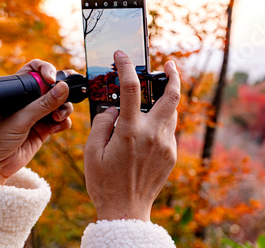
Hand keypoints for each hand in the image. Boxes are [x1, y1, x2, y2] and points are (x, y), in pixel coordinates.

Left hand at [0, 60, 73, 184]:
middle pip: (54, 88)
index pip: (37, 71)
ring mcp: (38, 116)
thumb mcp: (21, 118)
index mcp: (20, 92)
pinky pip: (62, 122)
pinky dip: (63, 123)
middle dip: (63, 92)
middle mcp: (30, 102)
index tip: (53, 80)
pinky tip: (56, 128)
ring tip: (57, 118)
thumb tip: (64, 87)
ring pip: (61, 105)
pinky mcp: (45, 130)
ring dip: (64, 110)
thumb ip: (44, 104)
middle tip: (65, 97)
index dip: (47, 71)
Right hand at [84, 50, 179, 221]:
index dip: (125, 67)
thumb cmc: (104, 182)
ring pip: (171, 113)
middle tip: (169, 64)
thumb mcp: (91, 152)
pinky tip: (146, 129)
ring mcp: (166, 144)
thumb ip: (102, 124)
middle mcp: (153, 134)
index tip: (121, 55)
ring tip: (152, 98)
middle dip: (173, 75)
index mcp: (131, 131)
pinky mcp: (171, 154)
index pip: (130, 89)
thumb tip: (114, 109)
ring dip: (164, 101)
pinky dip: (159, 122)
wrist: (126, 210)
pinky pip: (168, 130)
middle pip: (172, 96)